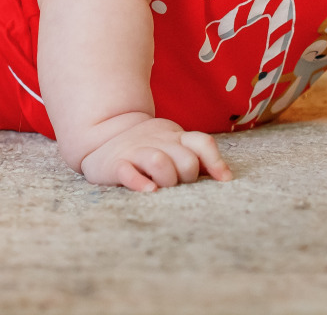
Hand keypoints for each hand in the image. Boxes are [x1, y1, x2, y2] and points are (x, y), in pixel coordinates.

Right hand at [78, 116, 233, 190]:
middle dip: (188, 177)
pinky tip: (148, 191)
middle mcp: (158, 142)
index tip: (224, 180)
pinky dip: (140, 183)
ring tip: (161, 188)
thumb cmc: (146, 148)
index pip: (202, 143)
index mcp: (174, 137)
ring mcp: (136, 151)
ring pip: (160, 162)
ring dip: (167, 179)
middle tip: (177, 184)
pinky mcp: (115, 164)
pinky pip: (128, 173)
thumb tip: (226, 176)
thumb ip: (196, 157)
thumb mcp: (172, 145)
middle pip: (186, 160)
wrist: (100, 135)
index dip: (216, 161)